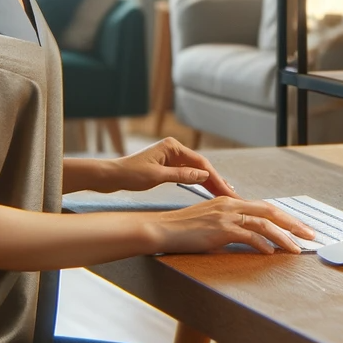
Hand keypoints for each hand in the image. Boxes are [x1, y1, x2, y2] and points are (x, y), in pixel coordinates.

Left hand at [114, 137, 238, 197]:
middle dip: (216, 180)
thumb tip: (204, 176)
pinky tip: (207, 190)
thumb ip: (181, 175)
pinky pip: (187, 174)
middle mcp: (174, 149)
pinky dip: (198, 182)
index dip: (215, 178)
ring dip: (209, 182)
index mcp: (172, 147)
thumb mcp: (156, 177)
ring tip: (225, 193)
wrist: (110, 175)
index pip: (200, 163)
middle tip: (232, 195)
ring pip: (196, 170)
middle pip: (201, 166)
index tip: (227, 191)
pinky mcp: (167, 165)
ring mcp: (171, 157)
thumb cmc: (129, 174)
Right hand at [151, 196, 314, 254]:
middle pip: (270, 211)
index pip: (264, 207)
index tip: (299, 227)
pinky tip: (271, 253)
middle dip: (293, 224)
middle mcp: (231, 204)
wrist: (162, 229)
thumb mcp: (210, 222)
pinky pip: (248, 236)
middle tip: (310, 234)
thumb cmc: (183, 229)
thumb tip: (249, 237)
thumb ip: (230, 226)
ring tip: (296, 249)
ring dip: (283, 237)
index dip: (284, 217)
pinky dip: (262, 244)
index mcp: (230, 201)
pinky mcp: (220, 229)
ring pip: (263, 224)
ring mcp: (226, 215)